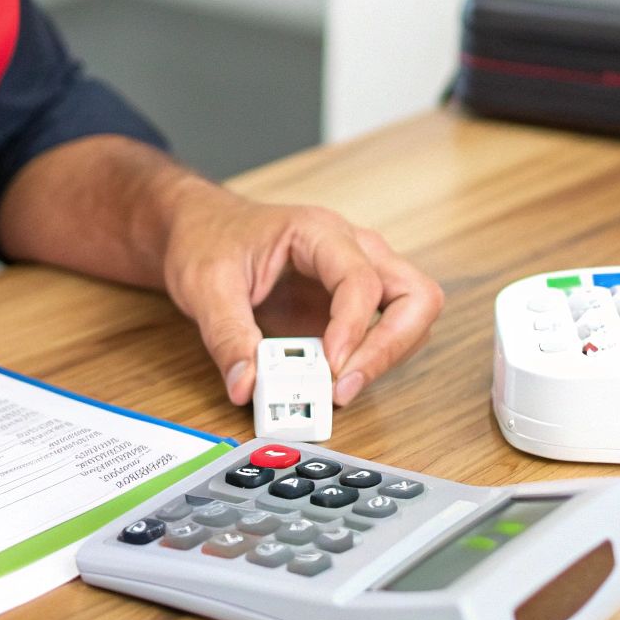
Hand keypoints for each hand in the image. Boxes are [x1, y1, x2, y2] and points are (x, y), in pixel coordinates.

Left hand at [161, 181, 443, 406]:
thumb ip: (226, 336)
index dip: (353, 328)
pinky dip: (370, 360)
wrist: (204, 229)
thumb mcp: (205, 285)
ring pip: (412, 315)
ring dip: (384, 357)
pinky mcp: (352, 305)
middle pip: (415, 294)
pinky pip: (386, 333)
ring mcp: (359, 276)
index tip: (331, 368)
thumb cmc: (209, 240)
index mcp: (318, 232)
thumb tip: (246, 386)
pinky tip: (332, 381)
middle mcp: (353, 249)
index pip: (362, 278)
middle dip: (392, 345)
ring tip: (336, 390)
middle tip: (347, 385)